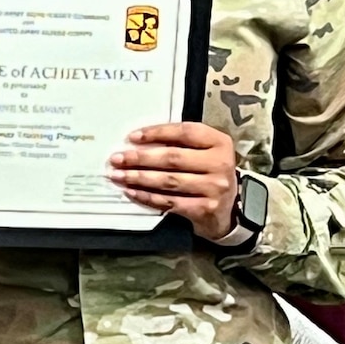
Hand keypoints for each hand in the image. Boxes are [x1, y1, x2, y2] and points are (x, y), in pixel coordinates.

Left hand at [108, 122, 237, 240]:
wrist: (226, 211)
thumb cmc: (207, 174)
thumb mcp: (203, 153)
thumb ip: (180, 143)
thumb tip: (139, 141)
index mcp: (219, 142)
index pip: (184, 132)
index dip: (156, 132)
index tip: (134, 137)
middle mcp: (220, 164)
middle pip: (173, 157)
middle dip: (140, 158)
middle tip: (118, 158)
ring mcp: (214, 188)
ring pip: (169, 180)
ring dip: (139, 177)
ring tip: (120, 175)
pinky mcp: (205, 208)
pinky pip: (170, 201)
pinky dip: (148, 196)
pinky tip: (132, 191)